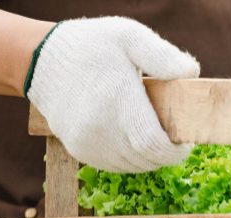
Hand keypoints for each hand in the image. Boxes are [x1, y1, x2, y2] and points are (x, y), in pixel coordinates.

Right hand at [27, 17, 198, 172]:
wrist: (39, 60)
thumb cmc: (92, 46)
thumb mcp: (129, 36)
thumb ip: (162, 55)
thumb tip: (191, 73)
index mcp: (118, 102)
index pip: (154, 145)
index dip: (176, 150)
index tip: (185, 140)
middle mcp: (101, 129)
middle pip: (147, 160)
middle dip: (166, 153)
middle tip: (174, 137)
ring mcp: (88, 143)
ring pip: (132, 166)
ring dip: (149, 157)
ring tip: (154, 135)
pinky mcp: (78, 150)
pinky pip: (114, 166)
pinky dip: (131, 159)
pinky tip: (134, 140)